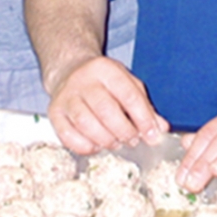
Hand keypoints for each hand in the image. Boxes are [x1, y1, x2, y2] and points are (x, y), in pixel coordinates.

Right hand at [46, 55, 169, 155]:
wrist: (69, 71)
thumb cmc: (103, 82)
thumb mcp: (126, 83)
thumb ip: (144, 105)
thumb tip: (161, 128)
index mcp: (106, 69)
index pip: (128, 94)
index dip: (143, 118)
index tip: (153, 134)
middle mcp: (83, 80)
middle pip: (106, 110)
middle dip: (124, 131)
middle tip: (133, 140)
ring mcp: (66, 96)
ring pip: (86, 124)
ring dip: (106, 140)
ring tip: (116, 142)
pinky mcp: (54, 113)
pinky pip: (68, 136)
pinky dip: (86, 146)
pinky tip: (97, 144)